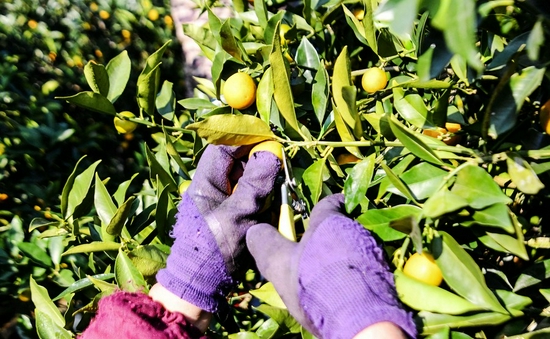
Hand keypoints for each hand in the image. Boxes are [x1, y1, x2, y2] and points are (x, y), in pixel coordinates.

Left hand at [155, 144, 280, 312]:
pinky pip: (250, 197)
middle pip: (238, 161)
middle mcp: (211, 186)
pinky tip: (270, 210)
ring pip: (247, 179)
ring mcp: (221, 201)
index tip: (272, 139)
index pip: (225, 146)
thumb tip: (272, 153)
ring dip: (263, 183)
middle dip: (260, 162)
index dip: (247, 138)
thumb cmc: (214, 248)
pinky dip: (262, 200)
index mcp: (205, 181)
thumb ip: (257, 183)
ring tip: (275, 193)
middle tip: (280, 168)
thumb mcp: (239, 214)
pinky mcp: (230, 215)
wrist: (200, 284)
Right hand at [246, 194, 416, 338]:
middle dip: (330, 237)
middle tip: (315, 256)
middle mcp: (356, 231)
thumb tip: (254, 230)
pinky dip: (358, 276)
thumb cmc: (313, 284)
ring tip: (331, 278)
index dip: (323, 206)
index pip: (328, 203)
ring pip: (357, 249)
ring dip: (345, 258)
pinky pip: (369, 269)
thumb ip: (265, 244)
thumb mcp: (278, 264)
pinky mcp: (386, 276)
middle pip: (343, 227)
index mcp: (328, 223)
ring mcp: (375, 254)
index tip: (319, 210)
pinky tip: (346, 292)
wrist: (358, 319)